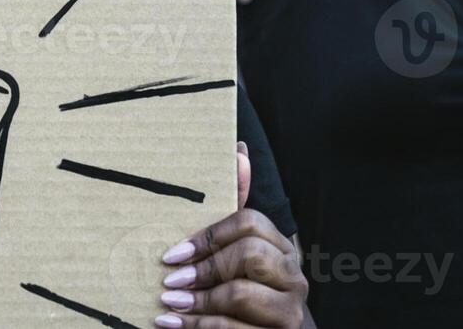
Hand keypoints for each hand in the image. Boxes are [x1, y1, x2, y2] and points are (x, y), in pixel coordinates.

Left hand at [155, 143, 307, 328]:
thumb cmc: (248, 292)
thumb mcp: (238, 251)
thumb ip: (235, 208)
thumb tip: (239, 151)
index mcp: (281, 248)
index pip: (251, 222)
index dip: (209, 235)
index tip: (173, 252)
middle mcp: (293, 276)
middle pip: (248, 254)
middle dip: (203, 267)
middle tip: (169, 280)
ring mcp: (290, 311)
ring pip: (240, 294)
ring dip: (197, 301)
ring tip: (168, 303)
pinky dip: (199, 327)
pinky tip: (173, 324)